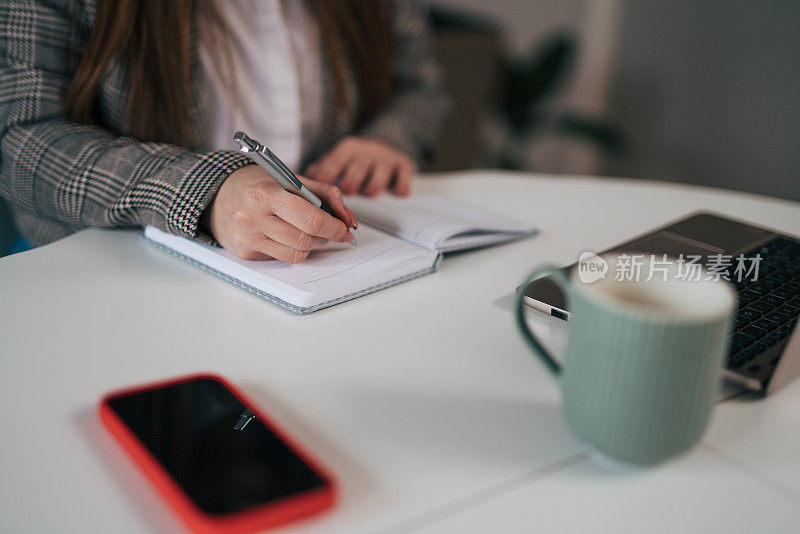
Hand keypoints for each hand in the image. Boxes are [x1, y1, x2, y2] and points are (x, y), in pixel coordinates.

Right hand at [205, 165, 356, 261]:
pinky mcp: (246, 253)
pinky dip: (294, 249)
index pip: (311, 219)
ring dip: (313, 244)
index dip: (334, 227)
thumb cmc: (258, 184)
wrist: (216, 195)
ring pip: (297, 253)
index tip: (345, 228)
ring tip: (310, 230)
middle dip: (327, 236)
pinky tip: (288, 235)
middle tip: (332, 230)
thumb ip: (324, 194)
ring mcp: (248, 238)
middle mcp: (253, 217)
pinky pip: (282, 258)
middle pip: (306, 239)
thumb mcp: (289, 178)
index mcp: (266, 193)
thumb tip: (348, 220)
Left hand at [306, 136, 416, 196]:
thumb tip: (300, 180)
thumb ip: (321, 167)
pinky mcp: (403, 165)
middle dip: (348, 190)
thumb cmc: (358, 156)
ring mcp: (385, 158)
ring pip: (374, 183)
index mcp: (347, 148)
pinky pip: (402, 180)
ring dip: (371, 191)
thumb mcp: (340, 155)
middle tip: (346, 198)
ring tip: (369, 193)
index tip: (319, 197)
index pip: (331, 167)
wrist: (390, 140)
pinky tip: (398, 193)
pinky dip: (400, 189)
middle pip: (352, 177)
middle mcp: (366, 151)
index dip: (324, 184)